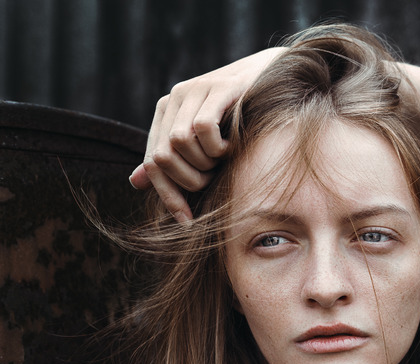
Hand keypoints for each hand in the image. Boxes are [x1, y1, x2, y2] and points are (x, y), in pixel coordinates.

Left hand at [132, 48, 284, 220]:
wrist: (275, 79)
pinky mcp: (218, 88)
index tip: (188, 221)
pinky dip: (218, 146)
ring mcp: (195, 90)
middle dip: (190, 179)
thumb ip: (172, 159)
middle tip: (213, 177)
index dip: (168, 195)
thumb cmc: (243, 117)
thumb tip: (136, 182)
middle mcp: (175, 98)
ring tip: (224, 158)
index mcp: (167, 112)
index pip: (152, 162)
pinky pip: (202, 128)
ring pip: (179, 143)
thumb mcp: (204, 142)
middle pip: (163, 156)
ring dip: (206, 163)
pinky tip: (232, 145)